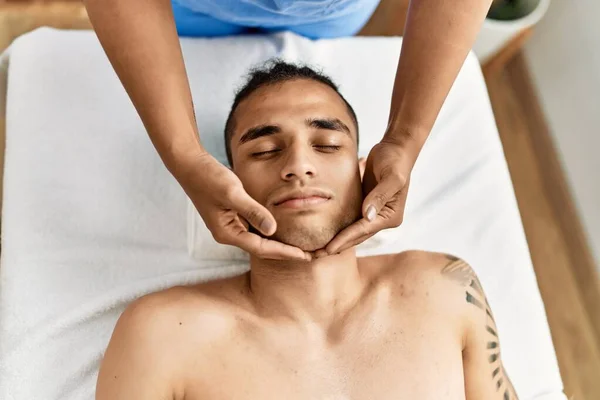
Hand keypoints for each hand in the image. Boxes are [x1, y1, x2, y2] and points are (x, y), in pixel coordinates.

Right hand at [176, 151, 311, 260]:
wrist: (190, 165)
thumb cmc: (208, 177)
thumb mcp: (232, 192)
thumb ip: (253, 211)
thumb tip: (273, 230)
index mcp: (226, 233)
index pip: (261, 248)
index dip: (284, 253)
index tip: (305, 256)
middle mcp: (228, 233)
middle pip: (262, 248)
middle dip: (285, 252)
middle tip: (311, 256)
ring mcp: (230, 224)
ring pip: (259, 238)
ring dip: (279, 242)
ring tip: (302, 246)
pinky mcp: (233, 214)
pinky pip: (256, 226)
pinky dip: (271, 228)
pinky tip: (285, 228)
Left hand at [323, 141, 411, 254]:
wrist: (396, 149)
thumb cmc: (395, 161)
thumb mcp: (391, 176)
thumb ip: (379, 196)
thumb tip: (367, 215)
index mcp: (391, 217)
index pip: (363, 231)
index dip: (344, 240)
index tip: (328, 249)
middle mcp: (383, 219)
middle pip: (356, 236)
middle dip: (336, 246)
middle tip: (315, 256)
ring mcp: (374, 214)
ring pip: (352, 232)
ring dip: (335, 240)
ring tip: (316, 250)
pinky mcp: (366, 206)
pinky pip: (350, 221)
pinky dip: (338, 228)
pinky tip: (323, 233)